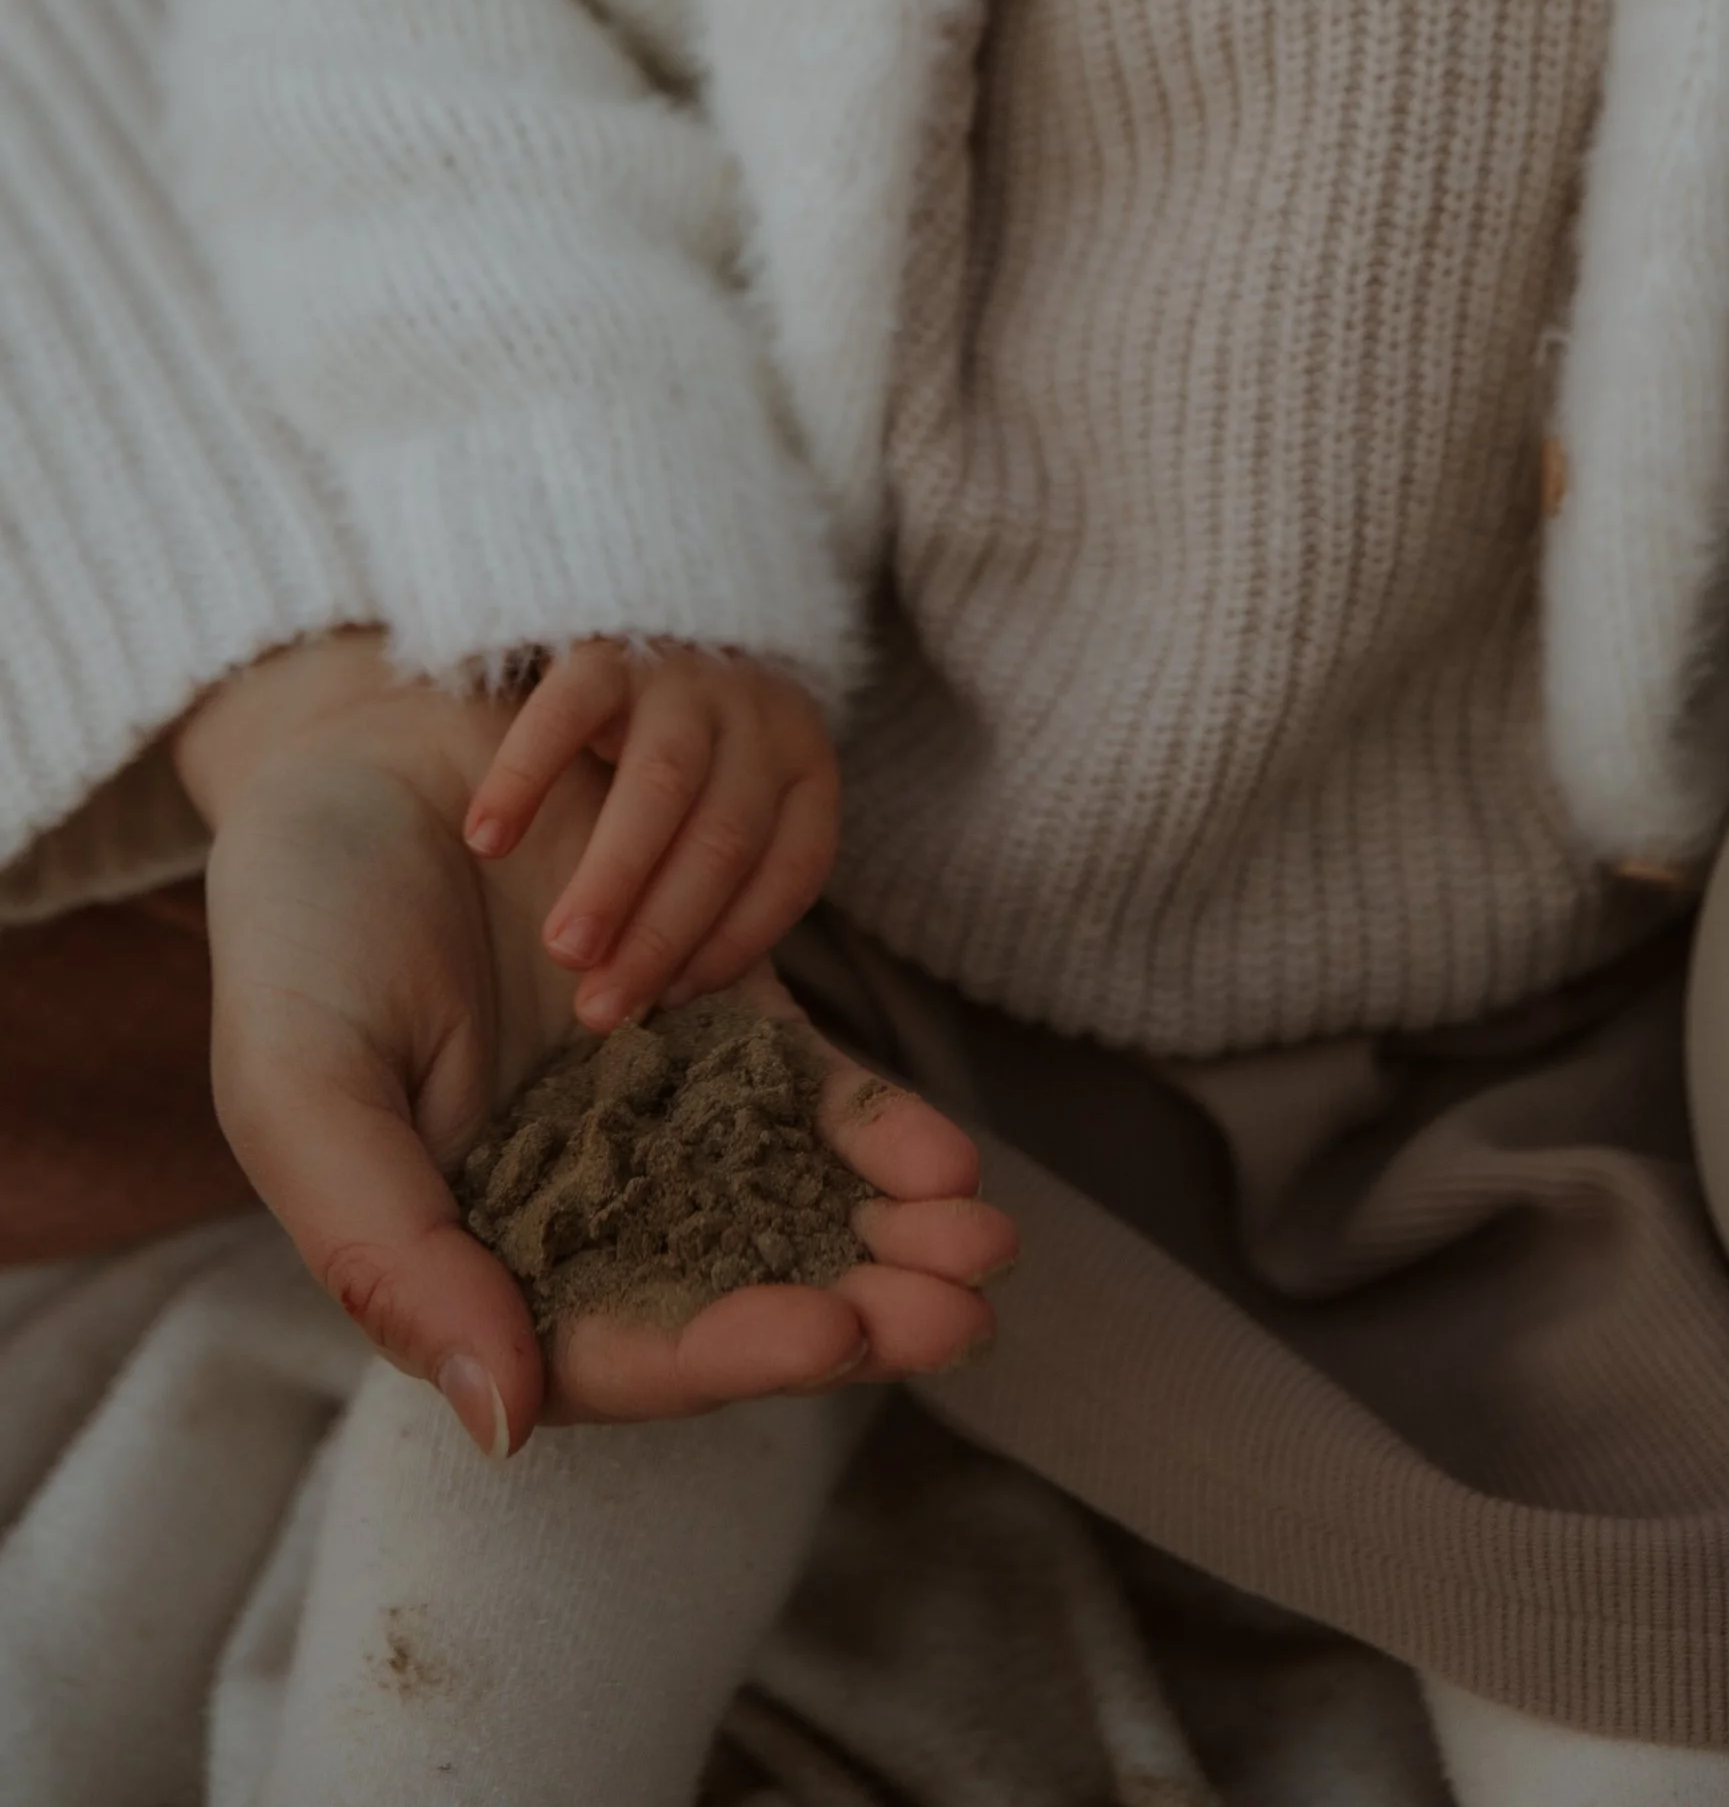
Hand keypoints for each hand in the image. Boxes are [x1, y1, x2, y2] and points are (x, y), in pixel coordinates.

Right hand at [175, 634, 1013, 1456]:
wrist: (354, 752)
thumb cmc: (300, 932)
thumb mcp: (304, 1096)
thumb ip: (395, 1257)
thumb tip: (507, 1423)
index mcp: (471, 1252)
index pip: (614, 1347)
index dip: (725, 1353)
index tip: (831, 1335)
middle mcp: (573, 1198)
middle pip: (727, 1290)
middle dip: (852, 1311)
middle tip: (963, 1312)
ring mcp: (645, 1104)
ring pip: (782, 1200)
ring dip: (885, 1234)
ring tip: (982, 1241)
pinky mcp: (700, 1006)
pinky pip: (798, 1088)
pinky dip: (870, 1126)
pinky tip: (943, 1152)